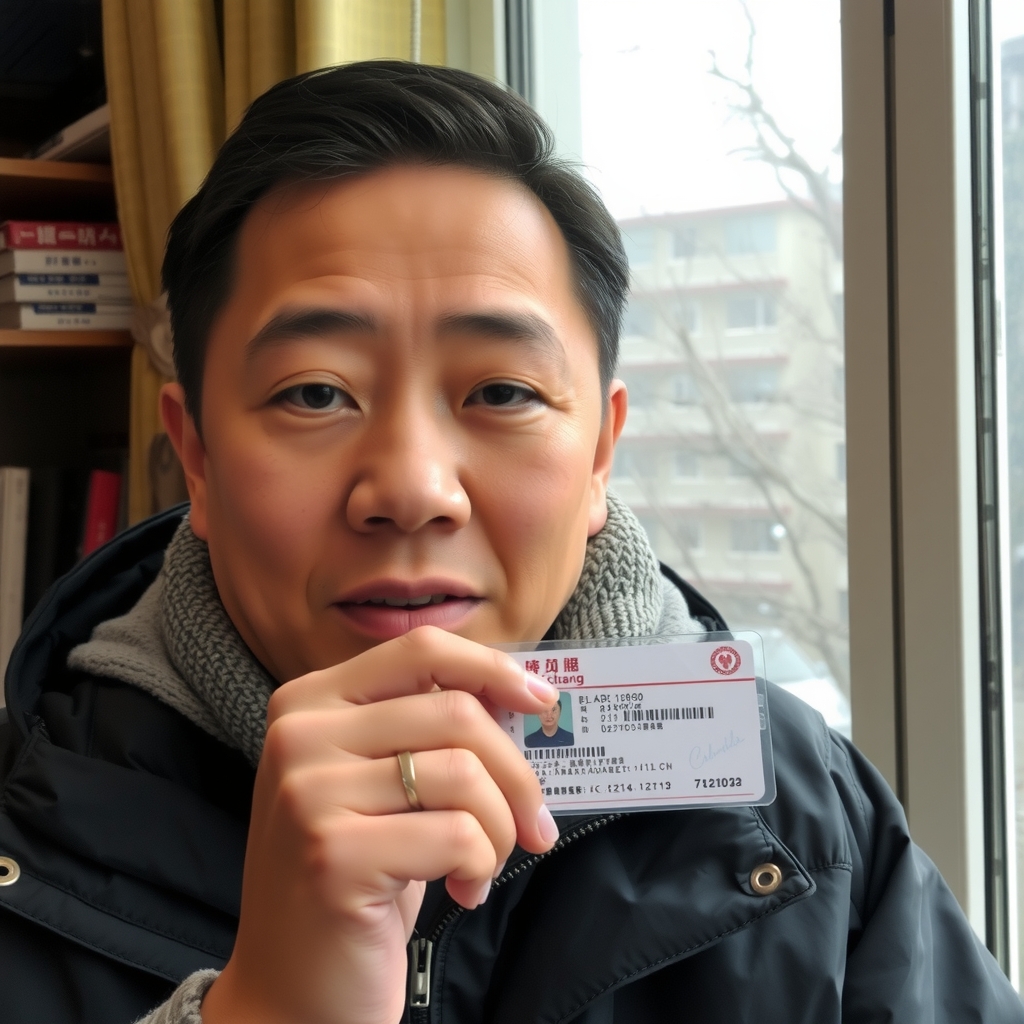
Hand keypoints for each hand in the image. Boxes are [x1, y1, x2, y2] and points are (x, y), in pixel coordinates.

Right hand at [201, 626, 559, 1023]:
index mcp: (310, 702)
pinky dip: (481, 865)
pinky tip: (461, 891)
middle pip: (455, 712)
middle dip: (515, 773)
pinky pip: (457, 834)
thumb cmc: (358, 877)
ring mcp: (308, 792)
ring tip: (482, 864)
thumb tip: (523, 698)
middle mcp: (300, 735)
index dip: (491, 668)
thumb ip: (427, 730)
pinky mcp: (332, 853)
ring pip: (463, 772)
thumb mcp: (382, 784)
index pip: (420, 650)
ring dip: (499, 828)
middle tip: (533, 824)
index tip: (541, 701)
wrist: (292, 990)